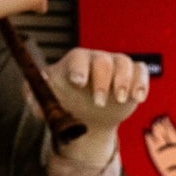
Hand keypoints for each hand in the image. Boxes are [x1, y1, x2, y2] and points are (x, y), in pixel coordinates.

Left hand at [40, 48, 149, 170]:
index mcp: (76, 63)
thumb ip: (35, 96)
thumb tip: (33, 91)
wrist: (89, 117)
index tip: (78, 84)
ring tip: (121, 100)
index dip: (79, 69)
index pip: (78, 59)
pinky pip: (141, 72)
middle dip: (102, 81)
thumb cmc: (67, 104)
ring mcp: (117, 67)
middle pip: (104, 61)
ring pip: (125, 63)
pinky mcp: (133, 78)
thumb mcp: (47, 102)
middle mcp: (98, 60)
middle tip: (98, 103)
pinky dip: (141, 83)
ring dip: (124, 82)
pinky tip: (138, 98)